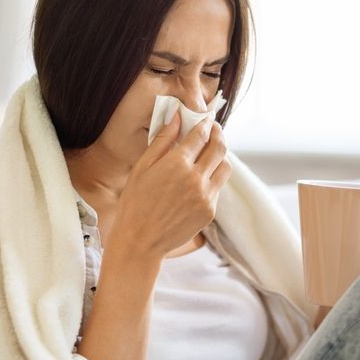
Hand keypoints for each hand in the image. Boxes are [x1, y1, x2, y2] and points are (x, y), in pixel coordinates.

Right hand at [108, 113, 231, 262]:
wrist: (141, 241)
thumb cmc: (135, 203)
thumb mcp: (142, 167)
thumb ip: (161, 140)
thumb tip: (176, 117)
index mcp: (177, 164)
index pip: (200, 134)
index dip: (206, 123)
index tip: (206, 119)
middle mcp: (196, 178)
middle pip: (219, 147)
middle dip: (218, 134)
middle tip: (214, 129)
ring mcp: (206, 196)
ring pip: (225, 167)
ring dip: (221, 155)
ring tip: (211, 152)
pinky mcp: (210, 211)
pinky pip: (218, 187)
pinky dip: (213, 177)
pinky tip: (202, 176)